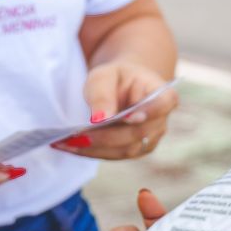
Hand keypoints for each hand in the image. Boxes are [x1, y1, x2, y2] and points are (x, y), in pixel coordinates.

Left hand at [53, 62, 177, 159]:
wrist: (121, 86)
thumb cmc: (115, 77)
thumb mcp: (104, 76)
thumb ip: (103, 94)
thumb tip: (100, 120)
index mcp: (163, 95)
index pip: (164, 104)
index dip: (149, 112)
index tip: (128, 117)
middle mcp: (160, 121)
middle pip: (137, 133)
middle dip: (106, 137)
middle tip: (76, 136)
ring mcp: (149, 139)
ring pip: (125, 149)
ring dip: (95, 148)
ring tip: (67, 143)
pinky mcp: (134, 150)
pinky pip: (114, 154)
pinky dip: (92, 152)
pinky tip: (71, 146)